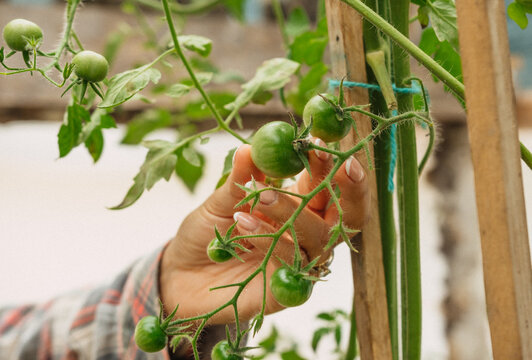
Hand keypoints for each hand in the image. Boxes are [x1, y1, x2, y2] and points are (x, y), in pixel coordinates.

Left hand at [159, 141, 369, 323]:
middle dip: (349, 190)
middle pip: (346, 215)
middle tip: (340, 165)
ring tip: (261, 197)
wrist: (183, 276)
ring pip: (319, 236)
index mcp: (297, 205)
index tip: (321, 141)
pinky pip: (292, 262)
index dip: (329, 164)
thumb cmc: (207, 235)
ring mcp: (300, 261)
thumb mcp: (220, 202)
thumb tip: (250, 148)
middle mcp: (306, 233)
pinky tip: (243, 225)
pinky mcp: (288, 288)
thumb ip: (240, 179)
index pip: (326, 184)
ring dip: (292, 210)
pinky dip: (271, 240)